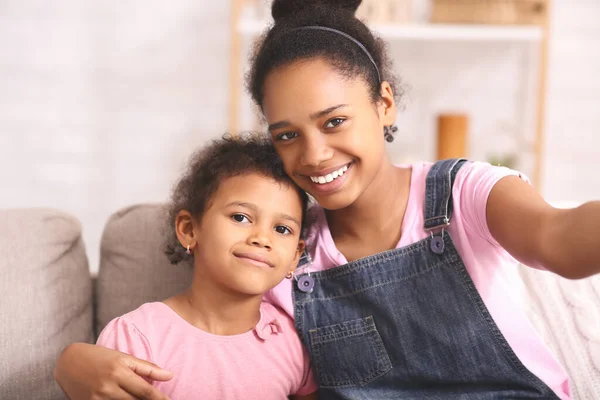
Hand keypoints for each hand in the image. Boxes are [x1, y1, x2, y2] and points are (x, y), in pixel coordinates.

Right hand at [54, 343, 172, 399]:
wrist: (68, 362)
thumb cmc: (100, 357)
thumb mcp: (124, 357)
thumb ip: (148, 368)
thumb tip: (170, 376)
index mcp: (119, 371)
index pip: (145, 392)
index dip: (160, 399)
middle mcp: (108, 387)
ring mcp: (97, 399)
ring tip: (142, 399)